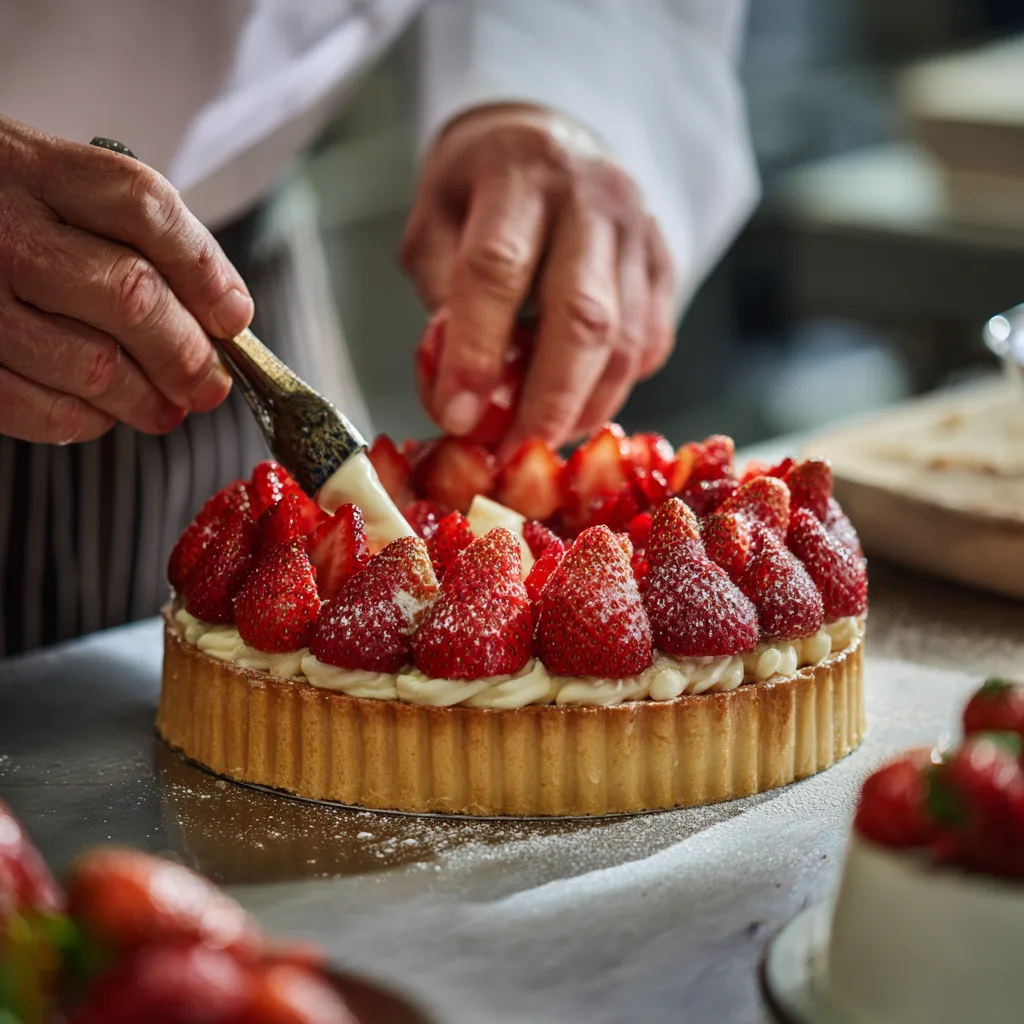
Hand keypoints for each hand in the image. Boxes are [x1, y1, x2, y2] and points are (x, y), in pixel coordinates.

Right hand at [0, 117, 253, 443]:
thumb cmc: (2, 215)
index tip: (234, 317)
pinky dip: (85, 421)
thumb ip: (139, 238)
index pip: (146, 210)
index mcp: (39, 171)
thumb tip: (226, 315)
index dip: (206, 272)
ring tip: (165, 407)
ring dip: (145, 400)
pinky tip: (102, 413)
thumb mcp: (56, 189)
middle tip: (209, 384)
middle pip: (131, 296)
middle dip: (187, 354)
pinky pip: (38, 408)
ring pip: (93, 365)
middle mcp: (5, 228)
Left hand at [401, 104, 673, 454]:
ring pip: (626, 341)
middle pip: (583, 316)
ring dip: (583, 407)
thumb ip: (442, 300)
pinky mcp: (665, 265)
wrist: (552, 140)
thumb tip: (463, 395)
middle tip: (514, 456)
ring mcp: (641, 231)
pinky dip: (614, 389)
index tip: (456, 417)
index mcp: (519, 174)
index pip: (497, 270)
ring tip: (541, 441)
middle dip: (547, 400)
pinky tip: (578, 405)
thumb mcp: (434, 223)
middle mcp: (591, 198)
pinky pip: (651, 343)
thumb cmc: (481, 189)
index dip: (476, 352)